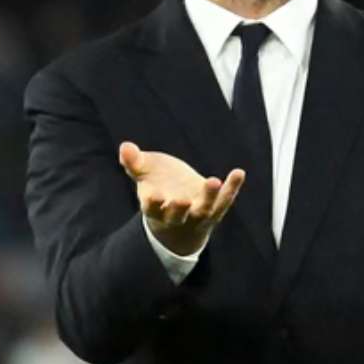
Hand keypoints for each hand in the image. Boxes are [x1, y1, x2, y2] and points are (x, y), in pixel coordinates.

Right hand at [119, 142, 244, 254]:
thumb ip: (135, 163)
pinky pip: (225, 200)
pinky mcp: (215, 210)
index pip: (152, 209)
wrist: (181, 213)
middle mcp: (177, 216)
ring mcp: (198, 215)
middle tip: (181, 200)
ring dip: (209, 198)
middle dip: (179, 209)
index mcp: (155, 209)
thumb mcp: (146, 175)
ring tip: (213, 181)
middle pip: (177, 216)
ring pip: (204, 210)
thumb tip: (124, 147)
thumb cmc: (159, 188)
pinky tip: (239, 173)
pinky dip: (232, 188)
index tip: (152, 195)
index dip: (152, 203)